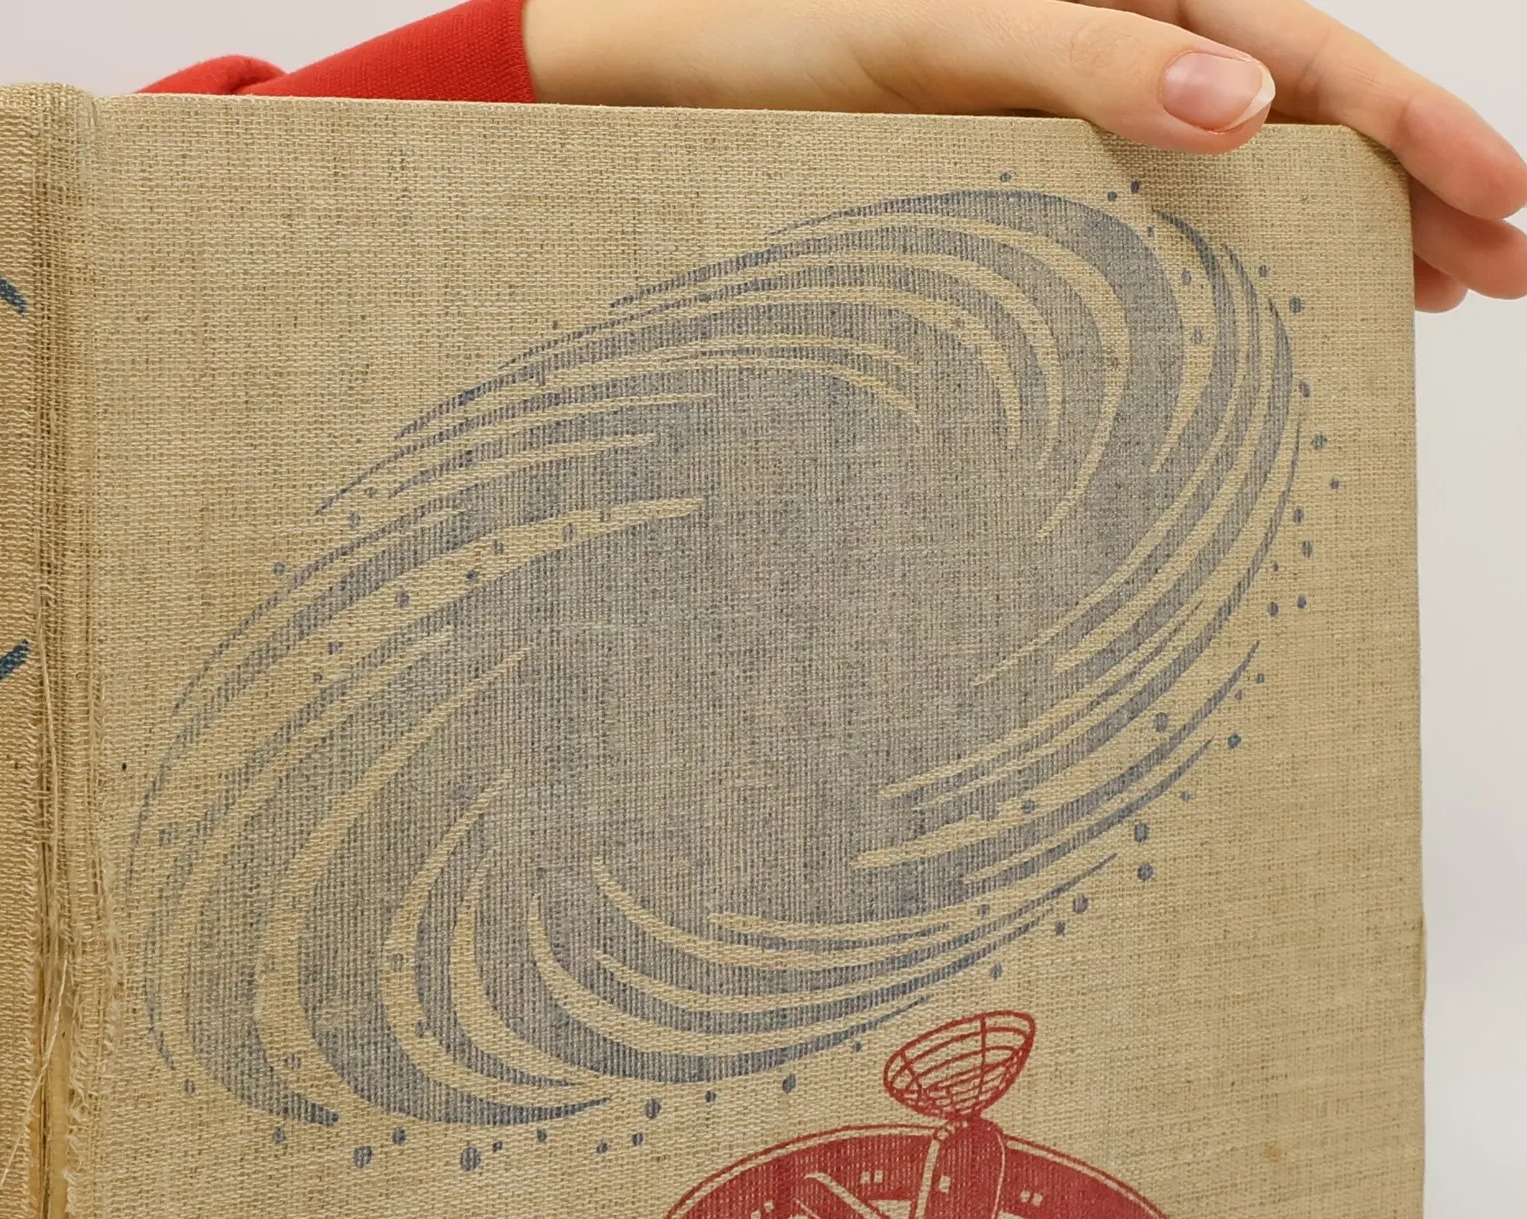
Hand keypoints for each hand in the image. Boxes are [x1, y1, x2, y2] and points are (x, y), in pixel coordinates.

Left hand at [523, 0, 1526, 310]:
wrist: (666, 81)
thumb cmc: (782, 42)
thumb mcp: (938, 37)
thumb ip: (1082, 55)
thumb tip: (1243, 104)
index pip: (1305, 53)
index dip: (1413, 129)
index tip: (1500, 209)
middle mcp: (1109, 38)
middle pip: (1298, 103)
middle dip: (1406, 183)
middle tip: (1494, 275)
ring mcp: (1068, 109)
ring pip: (1237, 158)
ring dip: (1331, 220)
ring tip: (1415, 290)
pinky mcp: (1015, 170)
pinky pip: (1147, 206)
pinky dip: (1220, 246)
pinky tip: (1258, 290)